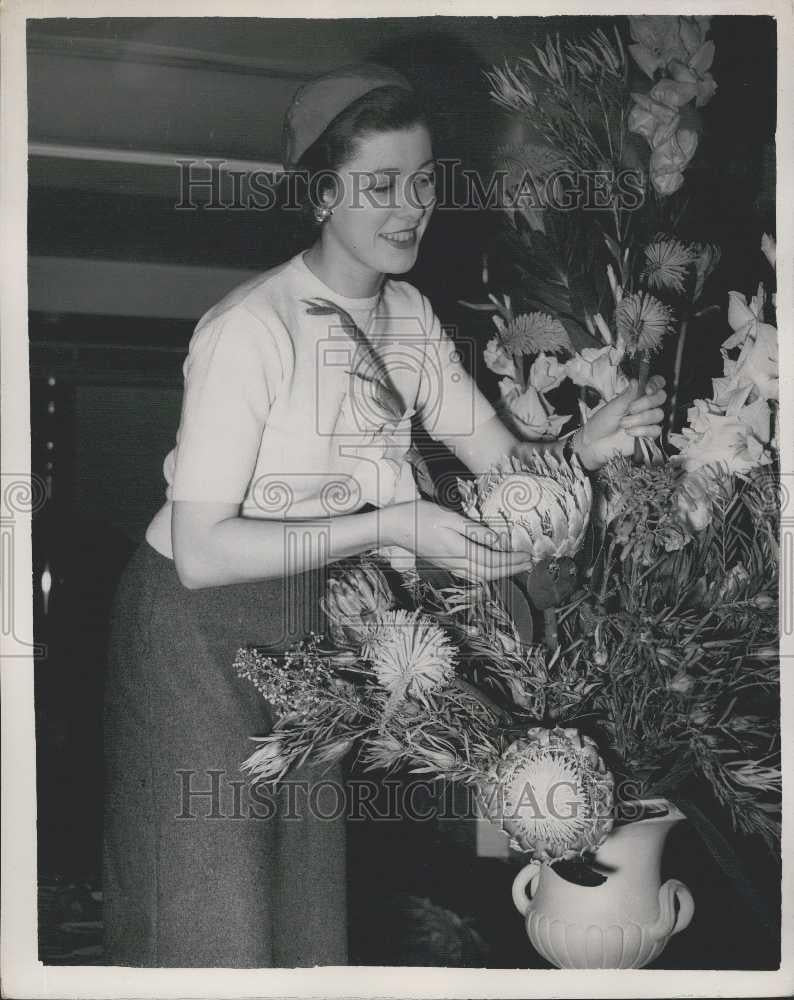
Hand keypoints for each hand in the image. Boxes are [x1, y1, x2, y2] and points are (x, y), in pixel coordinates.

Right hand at [381, 500, 535, 582]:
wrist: (394, 528)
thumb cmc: (420, 516)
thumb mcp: (449, 517)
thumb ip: (475, 531)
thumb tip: (498, 541)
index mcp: (458, 550)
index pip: (493, 561)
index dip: (512, 560)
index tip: (527, 556)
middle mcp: (456, 563)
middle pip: (490, 573)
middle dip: (511, 569)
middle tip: (530, 562)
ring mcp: (450, 566)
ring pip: (481, 576)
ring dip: (501, 573)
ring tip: (517, 565)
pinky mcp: (446, 565)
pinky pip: (472, 574)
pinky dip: (488, 572)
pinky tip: (494, 566)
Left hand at [574, 376, 666, 469]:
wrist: (596, 443)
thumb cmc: (602, 423)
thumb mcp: (613, 407)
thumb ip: (627, 395)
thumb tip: (636, 381)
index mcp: (636, 395)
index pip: (656, 383)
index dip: (656, 384)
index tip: (648, 390)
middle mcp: (644, 406)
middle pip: (661, 397)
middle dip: (646, 403)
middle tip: (630, 409)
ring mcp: (648, 420)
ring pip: (658, 414)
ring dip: (640, 419)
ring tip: (624, 423)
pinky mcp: (649, 434)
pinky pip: (656, 430)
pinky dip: (642, 431)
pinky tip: (630, 432)